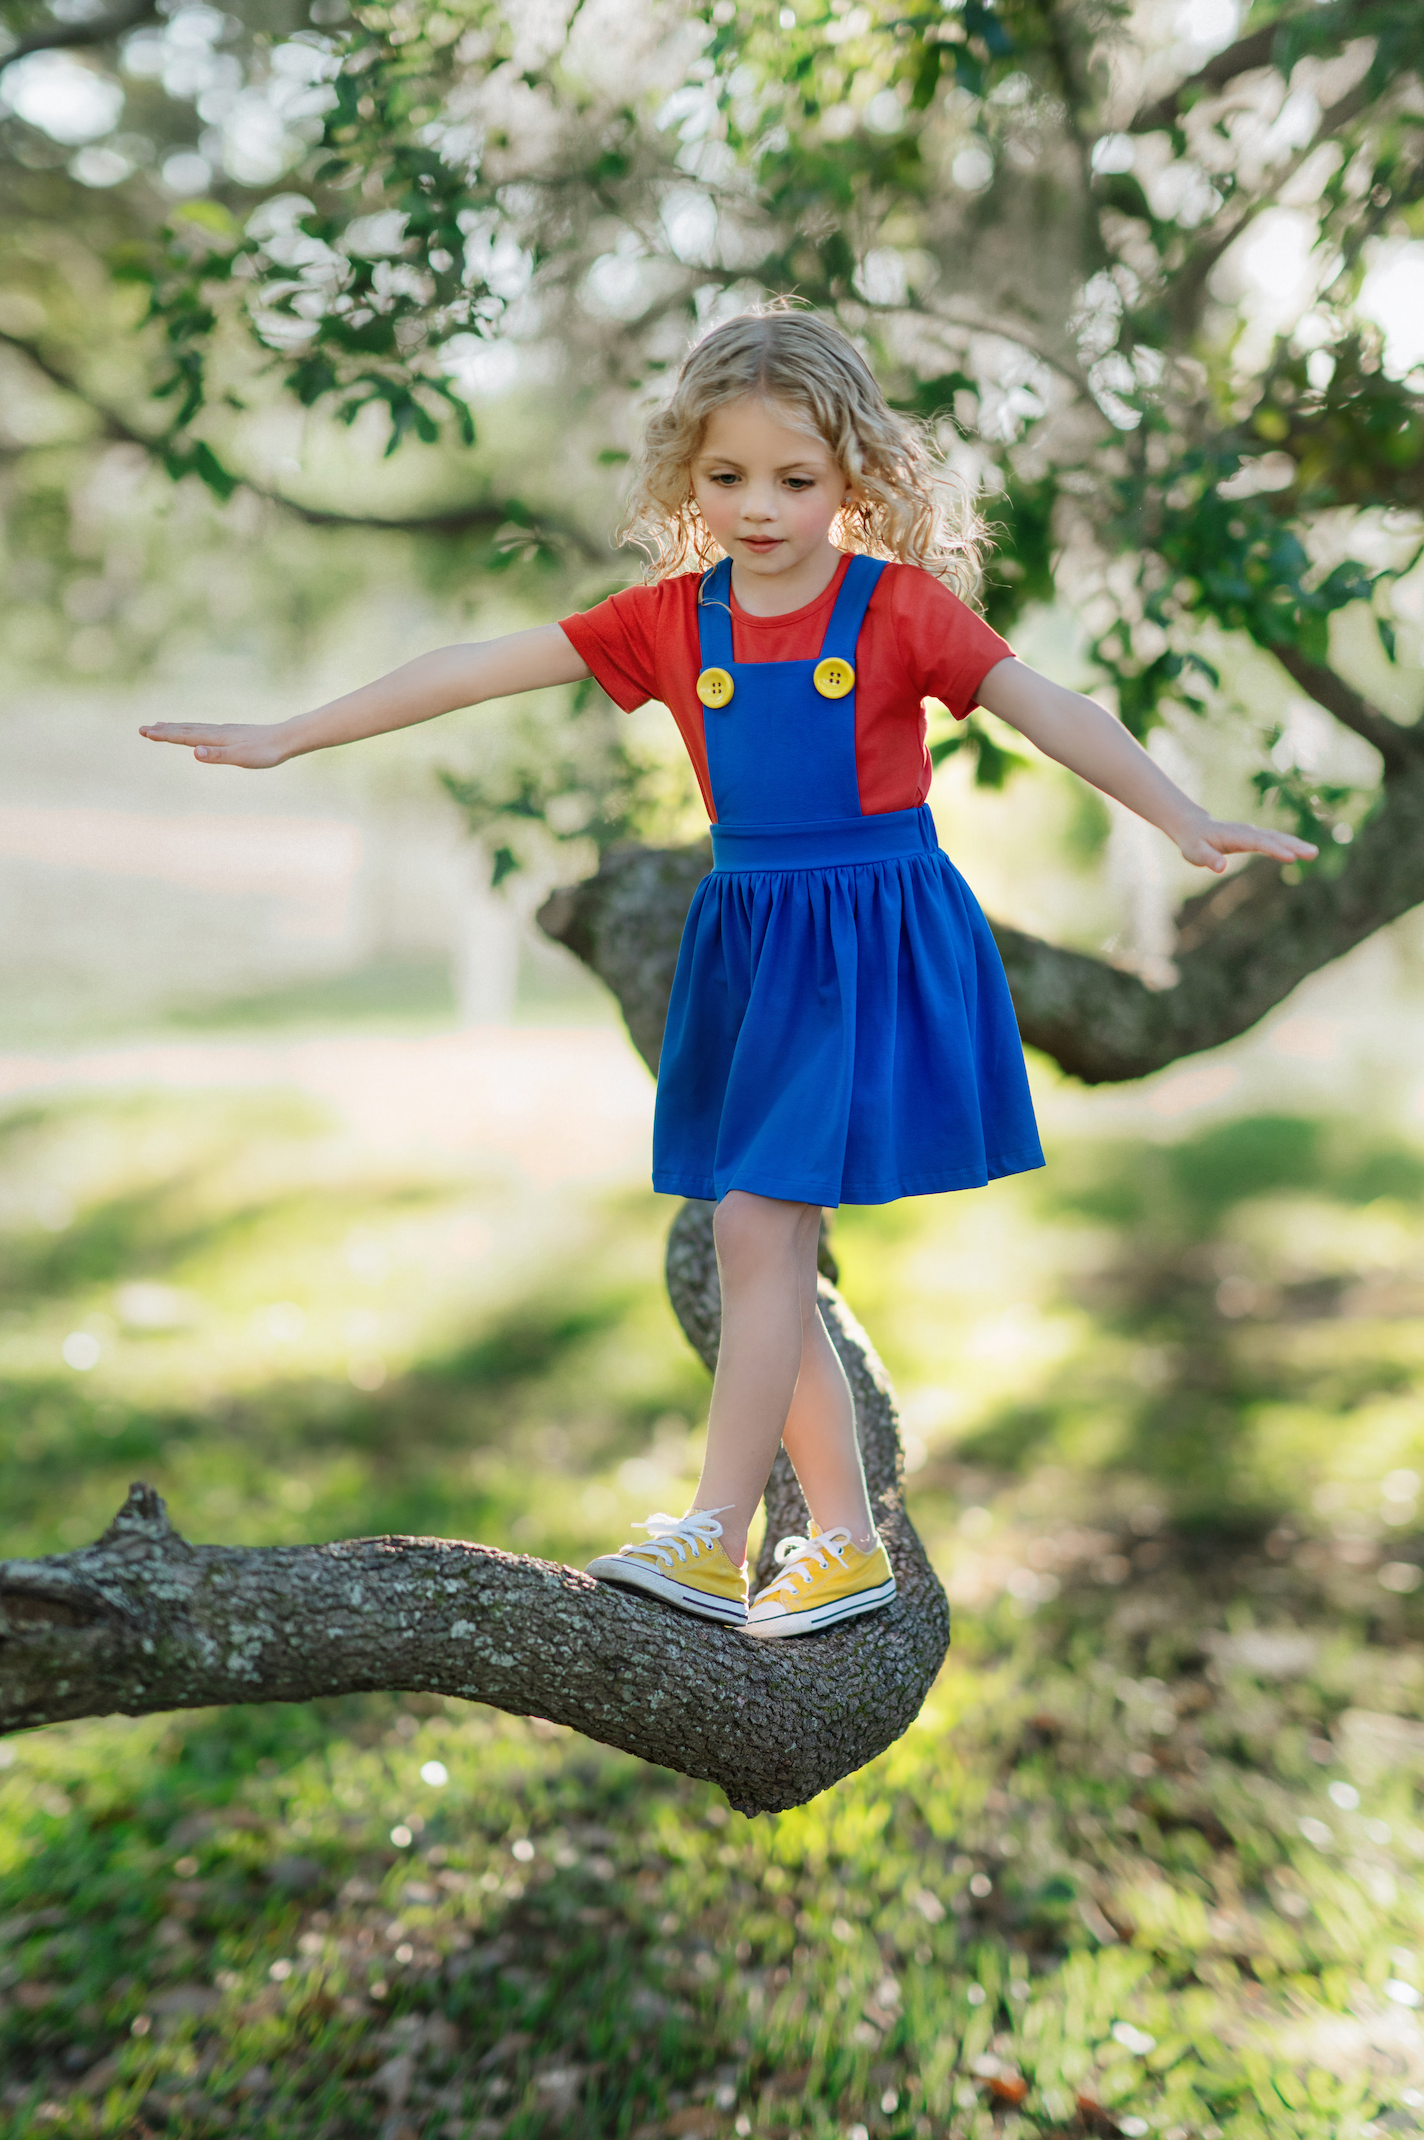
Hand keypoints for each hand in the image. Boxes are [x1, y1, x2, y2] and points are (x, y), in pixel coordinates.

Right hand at [139, 720, 288, 767]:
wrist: (285, 739)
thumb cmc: (264, 752)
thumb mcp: (241, 758)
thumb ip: (217, 756)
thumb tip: (194, 752)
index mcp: (215, 738)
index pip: (184, 736)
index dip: (164, 735)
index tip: (144, 732)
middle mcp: (216, 731)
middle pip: (184, 729)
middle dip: (163, 730)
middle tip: (142, 729)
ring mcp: (224, 731)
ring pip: (194, 727)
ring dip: (175, 727)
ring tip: (160, 725)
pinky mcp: (232, 733)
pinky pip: (204, 728)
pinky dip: (192, 728)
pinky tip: (194, 730)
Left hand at [1175, 813, 1318, 873]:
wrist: (1194, 827)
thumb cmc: (1194, 842)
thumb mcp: (1195, 853)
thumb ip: (1208, 859)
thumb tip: (1220, 868)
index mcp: (1235, 835)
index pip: (1258, 842)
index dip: (1274, 849)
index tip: (1290, 857)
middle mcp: (1247, 832)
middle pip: (1273, 838)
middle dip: (1293, 845)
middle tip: (1312, 853)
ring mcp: (1253, 834)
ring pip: (1277, 838)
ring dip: (1295, 844)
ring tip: (1313, 853)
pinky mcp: (1255, 838)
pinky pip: (1275, 841)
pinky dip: (1289, 845)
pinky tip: (1301, 852)